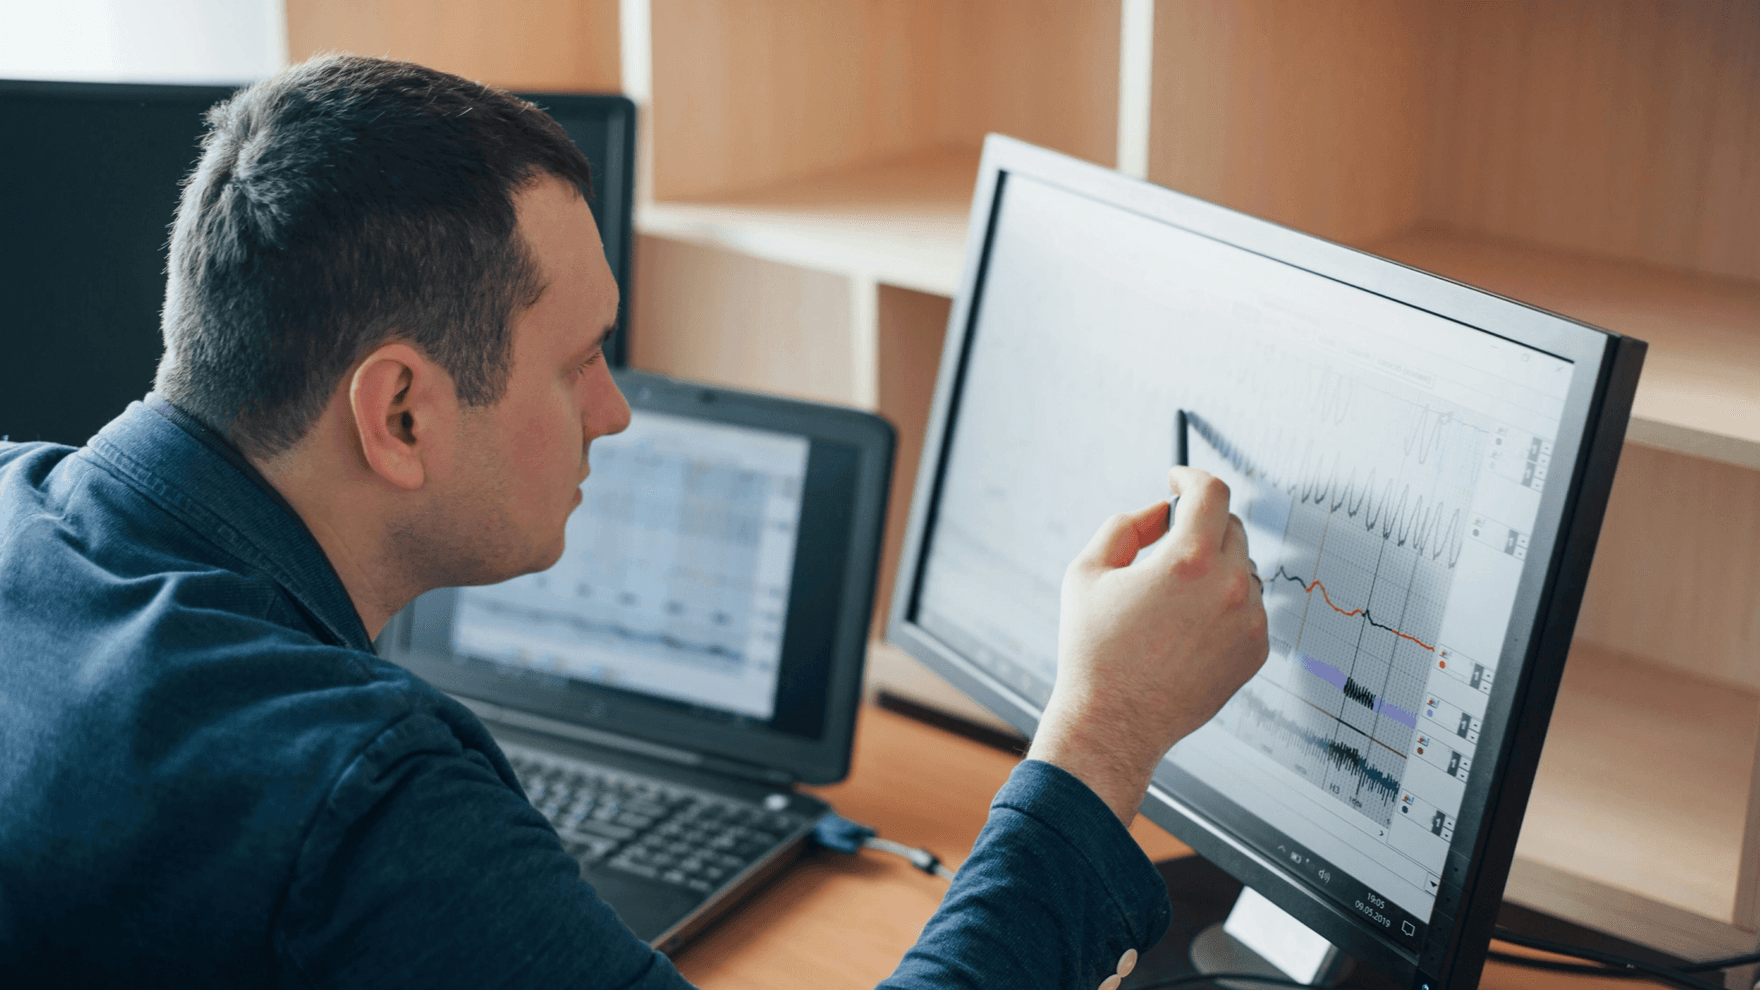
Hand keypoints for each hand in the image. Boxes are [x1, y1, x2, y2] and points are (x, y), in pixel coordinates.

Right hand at [1027, 467, 1268, 822]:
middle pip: (1231, 527)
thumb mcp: (1087, 572)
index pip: (1212, 492)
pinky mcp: (1256, 651)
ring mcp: (1249, 622)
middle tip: (1167, 543)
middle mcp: (1230, 587)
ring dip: (1215, 567)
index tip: (1178, 481)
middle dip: (1200, 525)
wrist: (1114, 723)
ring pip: (1243, 568)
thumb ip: (1125, 525)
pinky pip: (1249, 607)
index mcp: (1188, 561)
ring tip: (1172, 599)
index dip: (1192, 477)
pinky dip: (1225, 604)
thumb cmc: (1093, 651)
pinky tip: (1187, 628)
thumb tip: (1160, 510)